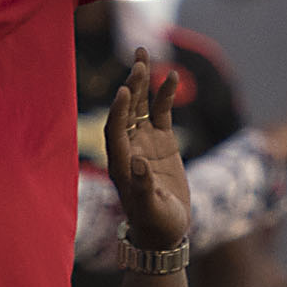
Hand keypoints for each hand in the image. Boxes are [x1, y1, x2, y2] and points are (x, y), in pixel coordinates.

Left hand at [104, 52, 193, 250]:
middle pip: (125, 110)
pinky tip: (171, 75)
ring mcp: (145, 141)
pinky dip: (165, 94)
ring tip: (144, 55)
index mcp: (120, 163)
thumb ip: (142, 186)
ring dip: (141, 81)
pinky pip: (162, 112)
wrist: (165, 231)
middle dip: (130, 86)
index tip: (122, 91)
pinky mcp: (162, 141)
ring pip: (140, 105)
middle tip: (138, 61)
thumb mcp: (150, 209)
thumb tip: (136, 162)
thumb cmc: (155, 224)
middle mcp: (129, 146)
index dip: (117, 111)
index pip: (114, 130)